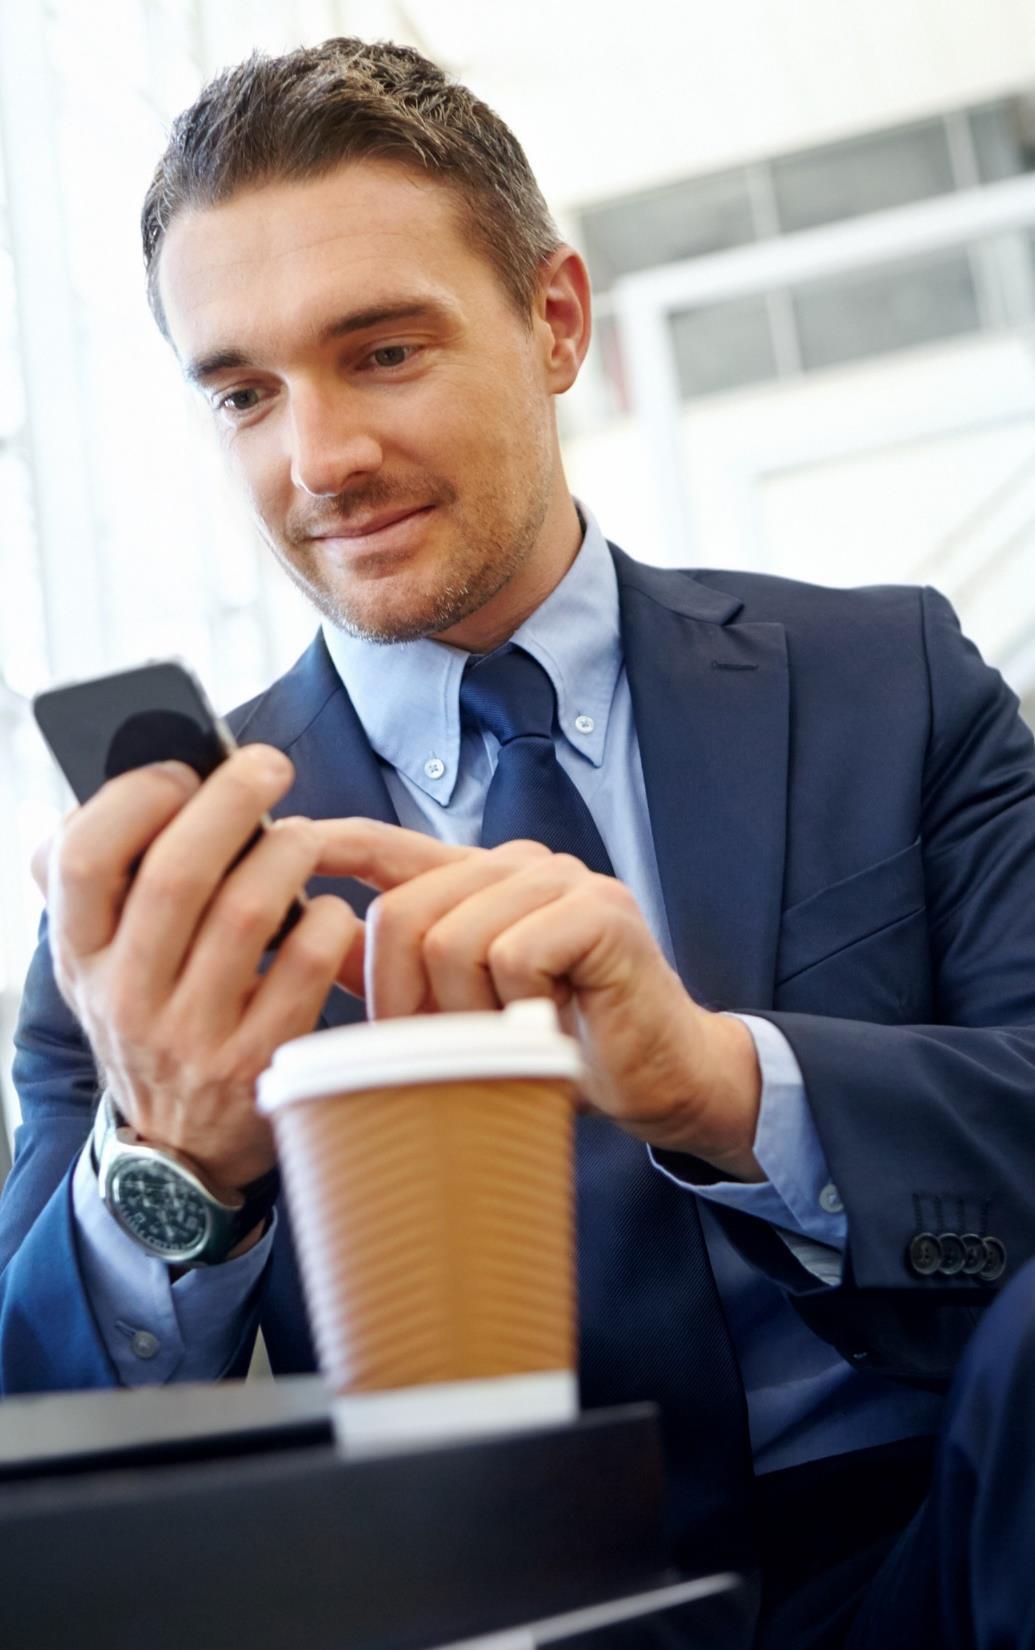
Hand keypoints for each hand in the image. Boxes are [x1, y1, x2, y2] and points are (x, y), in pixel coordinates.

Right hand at [32, 747, 362, 1190]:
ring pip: (248, 911)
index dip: (134, 798)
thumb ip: (109, 883)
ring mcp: (192, 1035)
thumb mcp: (104, 962)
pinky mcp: (257, 1061)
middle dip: (231, 801)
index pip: (79, 858)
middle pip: (177, 874)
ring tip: (302, 838)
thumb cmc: (153, 1017)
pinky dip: (329, 921)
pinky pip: (305, 965)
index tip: (180, 771)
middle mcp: (125, 997)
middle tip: (268, 765)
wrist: (179, 1149)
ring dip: (287, 852)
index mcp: (79, 957)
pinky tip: (332, 912)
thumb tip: (149, 782)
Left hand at [313, 820, 763, 1179]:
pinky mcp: (600, 910)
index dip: (331, 845)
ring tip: (509, 1039)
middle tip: (440, 1049)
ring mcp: (562, 880)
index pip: (388, 845)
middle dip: (401, 998)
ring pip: (452, 939)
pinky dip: (517, 1009)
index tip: (282, 847)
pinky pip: (511, 956)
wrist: (660, 1076)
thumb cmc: (562, 1044)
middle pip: (403, 911)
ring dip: (468, 1014)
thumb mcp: (462, 1011)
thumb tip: (314, 946)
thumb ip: (399, 971)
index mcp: (478, 880)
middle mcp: (517, 865)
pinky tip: (548, 1028)